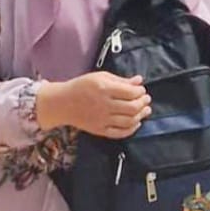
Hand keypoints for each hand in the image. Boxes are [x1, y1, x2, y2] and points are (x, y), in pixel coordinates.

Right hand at [36, 72, 150, 138]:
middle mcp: (104, 106)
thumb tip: (139, 81)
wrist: (63, 103)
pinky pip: (119, 133)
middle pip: (132, 108)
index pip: (130, 93)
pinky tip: (136, 123)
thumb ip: (121, 80)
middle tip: (146, 99)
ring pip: (128, 121)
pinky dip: (131, 129)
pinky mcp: (99, 130)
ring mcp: (101, 120)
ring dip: (140, 116)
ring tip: (145, 110)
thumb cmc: (83, 86)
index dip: (141, 92)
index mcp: (105, 89)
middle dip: (143, 103)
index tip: (142, 90)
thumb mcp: (102, 76)